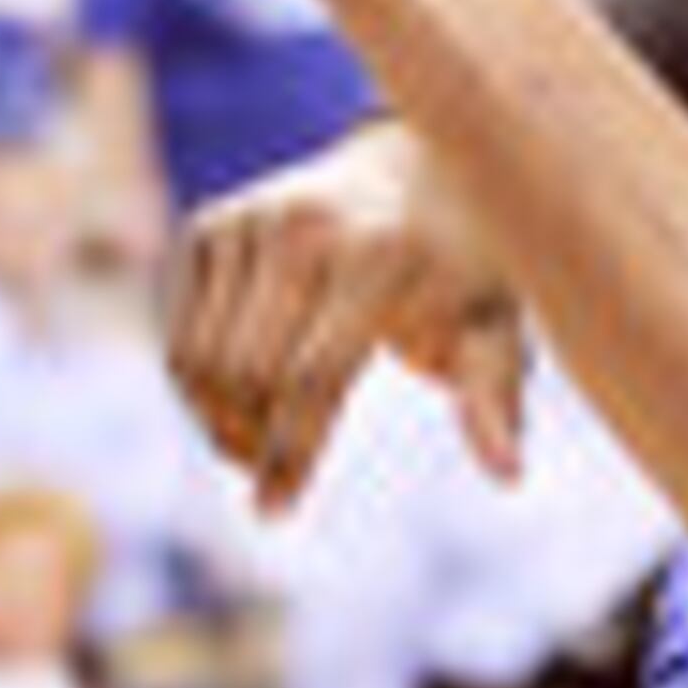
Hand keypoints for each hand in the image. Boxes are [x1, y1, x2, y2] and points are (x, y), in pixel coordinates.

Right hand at [164, 117, 526, 515]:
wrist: (413, 173)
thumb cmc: (462, 273)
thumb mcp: (494, 328)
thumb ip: (494, 400)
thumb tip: (508, 476)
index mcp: (378, 255)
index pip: (313, 378)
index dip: (289, 455)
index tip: (272, 514)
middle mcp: (303, 226)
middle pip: (246, 375)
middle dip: (250, 443)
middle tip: (269, 480)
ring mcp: (250, 219)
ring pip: (200, 358)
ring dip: (216, 423)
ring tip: (255, 449)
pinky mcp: (211, 225)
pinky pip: (179, 332)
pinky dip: (195, 387)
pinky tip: (236, 407)